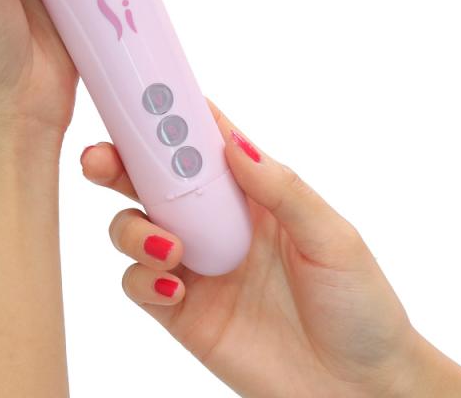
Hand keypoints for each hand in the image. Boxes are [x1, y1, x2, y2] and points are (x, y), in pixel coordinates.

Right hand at [81, 102, 460, 397]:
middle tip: (101, 158)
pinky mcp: (180, 310)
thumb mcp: (332, 237)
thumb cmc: (358, 304)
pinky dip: (142, 278)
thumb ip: (281, 189)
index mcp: (249, 190)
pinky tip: (173, 286)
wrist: (359, 391)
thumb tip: (235, 143)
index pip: (201, 138)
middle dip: (120, 160)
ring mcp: (194, 264)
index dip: (169, 112)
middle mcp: (214, 220)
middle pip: (150, 176)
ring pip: (132, 224)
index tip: (140, 93)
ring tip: (168, 246)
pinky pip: (137, 283)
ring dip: (132, 226)